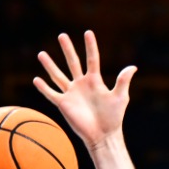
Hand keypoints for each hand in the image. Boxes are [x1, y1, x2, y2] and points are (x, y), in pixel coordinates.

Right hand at [34, 30, 133, 147]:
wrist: (103, 136)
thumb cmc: (113, 117)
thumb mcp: (120, 97)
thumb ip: (123, 81)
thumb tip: (133, 67)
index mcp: (95, 80)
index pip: (92, 59)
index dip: (90, 46)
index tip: (88, 33)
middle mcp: (81, 84)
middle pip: (73, 63)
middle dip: (67, 49)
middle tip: (62, 35)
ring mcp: (71, 94)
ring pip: (58, 76)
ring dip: (50, 65)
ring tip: (41, 54)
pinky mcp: (64, 105)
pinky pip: (51, 94)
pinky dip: (43, 88)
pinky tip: (36, 79)